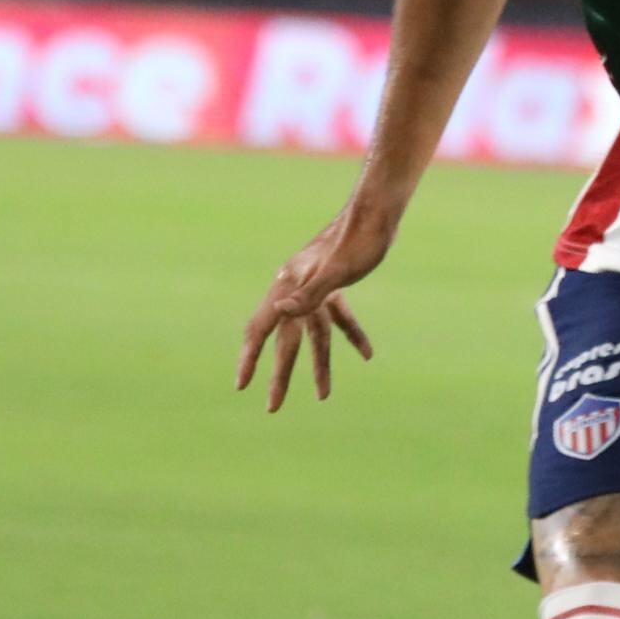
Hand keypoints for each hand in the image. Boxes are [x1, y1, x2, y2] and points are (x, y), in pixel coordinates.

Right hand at [236, 202, 394, 409]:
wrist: (377, 210)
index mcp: (289, 286)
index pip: (261, 328)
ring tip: (323, 397)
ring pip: (314, 334)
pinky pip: (339, 317)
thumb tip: (281, 312)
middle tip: (273, 408)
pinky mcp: (336, 283)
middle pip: (286, 340)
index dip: (250, 358)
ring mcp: (316, 287)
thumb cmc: (358, 239)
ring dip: (319, 365)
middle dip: (280, 375)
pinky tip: (367, 354)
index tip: (241, 384)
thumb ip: (310, 294)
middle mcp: (297, 289)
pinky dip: (351, 335)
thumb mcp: (338, 271)